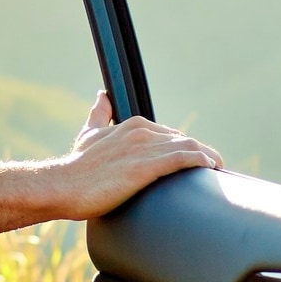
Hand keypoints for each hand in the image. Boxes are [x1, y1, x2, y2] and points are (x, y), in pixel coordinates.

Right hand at [49, 91, 221, 220]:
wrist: (63, 185)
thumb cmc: (77, 166)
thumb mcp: (88, 134)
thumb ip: (98, 115)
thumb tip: (102, 95)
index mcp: (131, 124)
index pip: (169, 135)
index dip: (184, 148)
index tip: (194, 162)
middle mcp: (141, 131)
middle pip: (183, 141)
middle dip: (200, 154)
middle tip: (211, 171)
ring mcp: (145, 148)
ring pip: (190, 148)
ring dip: (209, 158)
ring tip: (217, 170)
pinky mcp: (147, 167)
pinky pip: (185, 158)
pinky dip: (202, 160)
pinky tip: (212, 168)